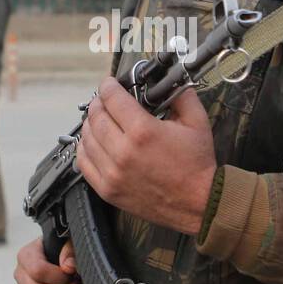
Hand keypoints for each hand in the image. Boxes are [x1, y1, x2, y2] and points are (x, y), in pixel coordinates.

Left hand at [76, 77, 215, 234]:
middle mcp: (123, 151)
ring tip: (98, 119)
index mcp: (143, 131)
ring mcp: (112, 172)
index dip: (108, 86)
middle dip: (98, 103)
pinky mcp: (108, 190)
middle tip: (104, 100)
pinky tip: (92, 142)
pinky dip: (84, 148)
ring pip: (86, 138)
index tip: (109, 84)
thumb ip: (181, 95)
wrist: (198, 203)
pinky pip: (84, 163)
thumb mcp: (197, 122)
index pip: (112, 98)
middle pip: (96, 116)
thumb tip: (167, 80)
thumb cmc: (197, 164)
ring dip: (90, 124)